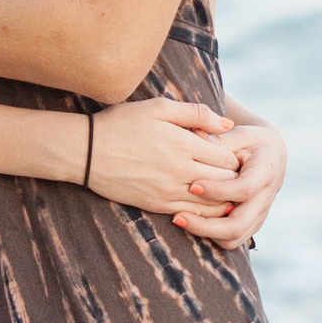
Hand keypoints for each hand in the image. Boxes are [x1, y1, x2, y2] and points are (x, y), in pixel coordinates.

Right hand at [86, 100, 243, 220]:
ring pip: (213, 203)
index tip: (232, 153)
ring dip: (223, 197)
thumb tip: (228, 124)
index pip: (228, 158)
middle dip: (234, 177)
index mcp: (184, 144)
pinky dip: (205, 211)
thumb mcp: (158, 107)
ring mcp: (169, 191)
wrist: (86, 152)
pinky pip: (192, 214)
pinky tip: (206, 203)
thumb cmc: (122, 123)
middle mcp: (181, 171)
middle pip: (226, 182)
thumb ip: (196, 113)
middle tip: (235, 173)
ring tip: (225, 189)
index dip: (235, 156)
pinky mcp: (158, 205)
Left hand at [172, 114, 286, 248]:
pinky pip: (232, 240)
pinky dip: (211, 235)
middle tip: (178, 216)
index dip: (218, 191)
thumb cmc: (249, 140)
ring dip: (206, 233)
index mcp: (266, 171)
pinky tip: (190, 221)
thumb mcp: (238, 133)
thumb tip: (194, 135)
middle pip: (239, 224)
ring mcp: (260, 214)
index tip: (193, 186)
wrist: (269, 154)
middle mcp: (266, 197)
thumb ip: (218, 139)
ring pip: (234, 238)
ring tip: (180, 219)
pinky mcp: (251, 223)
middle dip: (206, 225)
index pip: (245, 189)